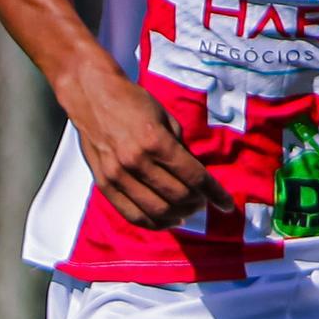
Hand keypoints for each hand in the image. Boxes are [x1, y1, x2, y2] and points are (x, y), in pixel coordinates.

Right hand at [64, 65, 235, 230]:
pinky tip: (167, 220)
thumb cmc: (133, 102)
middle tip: (203, 201)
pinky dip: (153, 223)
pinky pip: (131, 214)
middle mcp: (135, 161)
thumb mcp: (166, 119)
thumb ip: (180, 149)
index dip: (215, 194)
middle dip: (197, 203)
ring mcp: (117, 174)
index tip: (226, 204)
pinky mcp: (103, 183)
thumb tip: (196, 178)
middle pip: (177, 196)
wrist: (91, 95)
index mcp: (156, 141)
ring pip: (156, 210)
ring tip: (187, 212)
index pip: (194, 176)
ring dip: (178, 215)